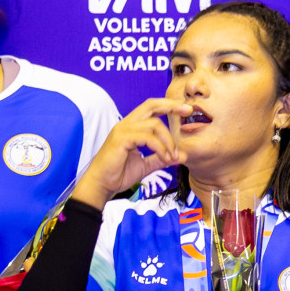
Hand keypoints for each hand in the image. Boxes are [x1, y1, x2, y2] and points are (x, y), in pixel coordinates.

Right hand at [73, 98, 191, 208]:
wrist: (101, 185)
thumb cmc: (118, 174)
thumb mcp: (145, 165)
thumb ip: (162, 158)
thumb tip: (182, 156)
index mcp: (130, 127)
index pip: (151, 108)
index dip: (168, 106)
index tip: (185, 110)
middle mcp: (126, 125)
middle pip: (151, 105)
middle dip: (171, 106)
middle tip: (188, 111)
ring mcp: (122, 130)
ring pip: (154, 124)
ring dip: (168, 141)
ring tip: (172, 156)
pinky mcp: (121, 139)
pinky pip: (148, 138)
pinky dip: (160, 148)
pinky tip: (164, 158)